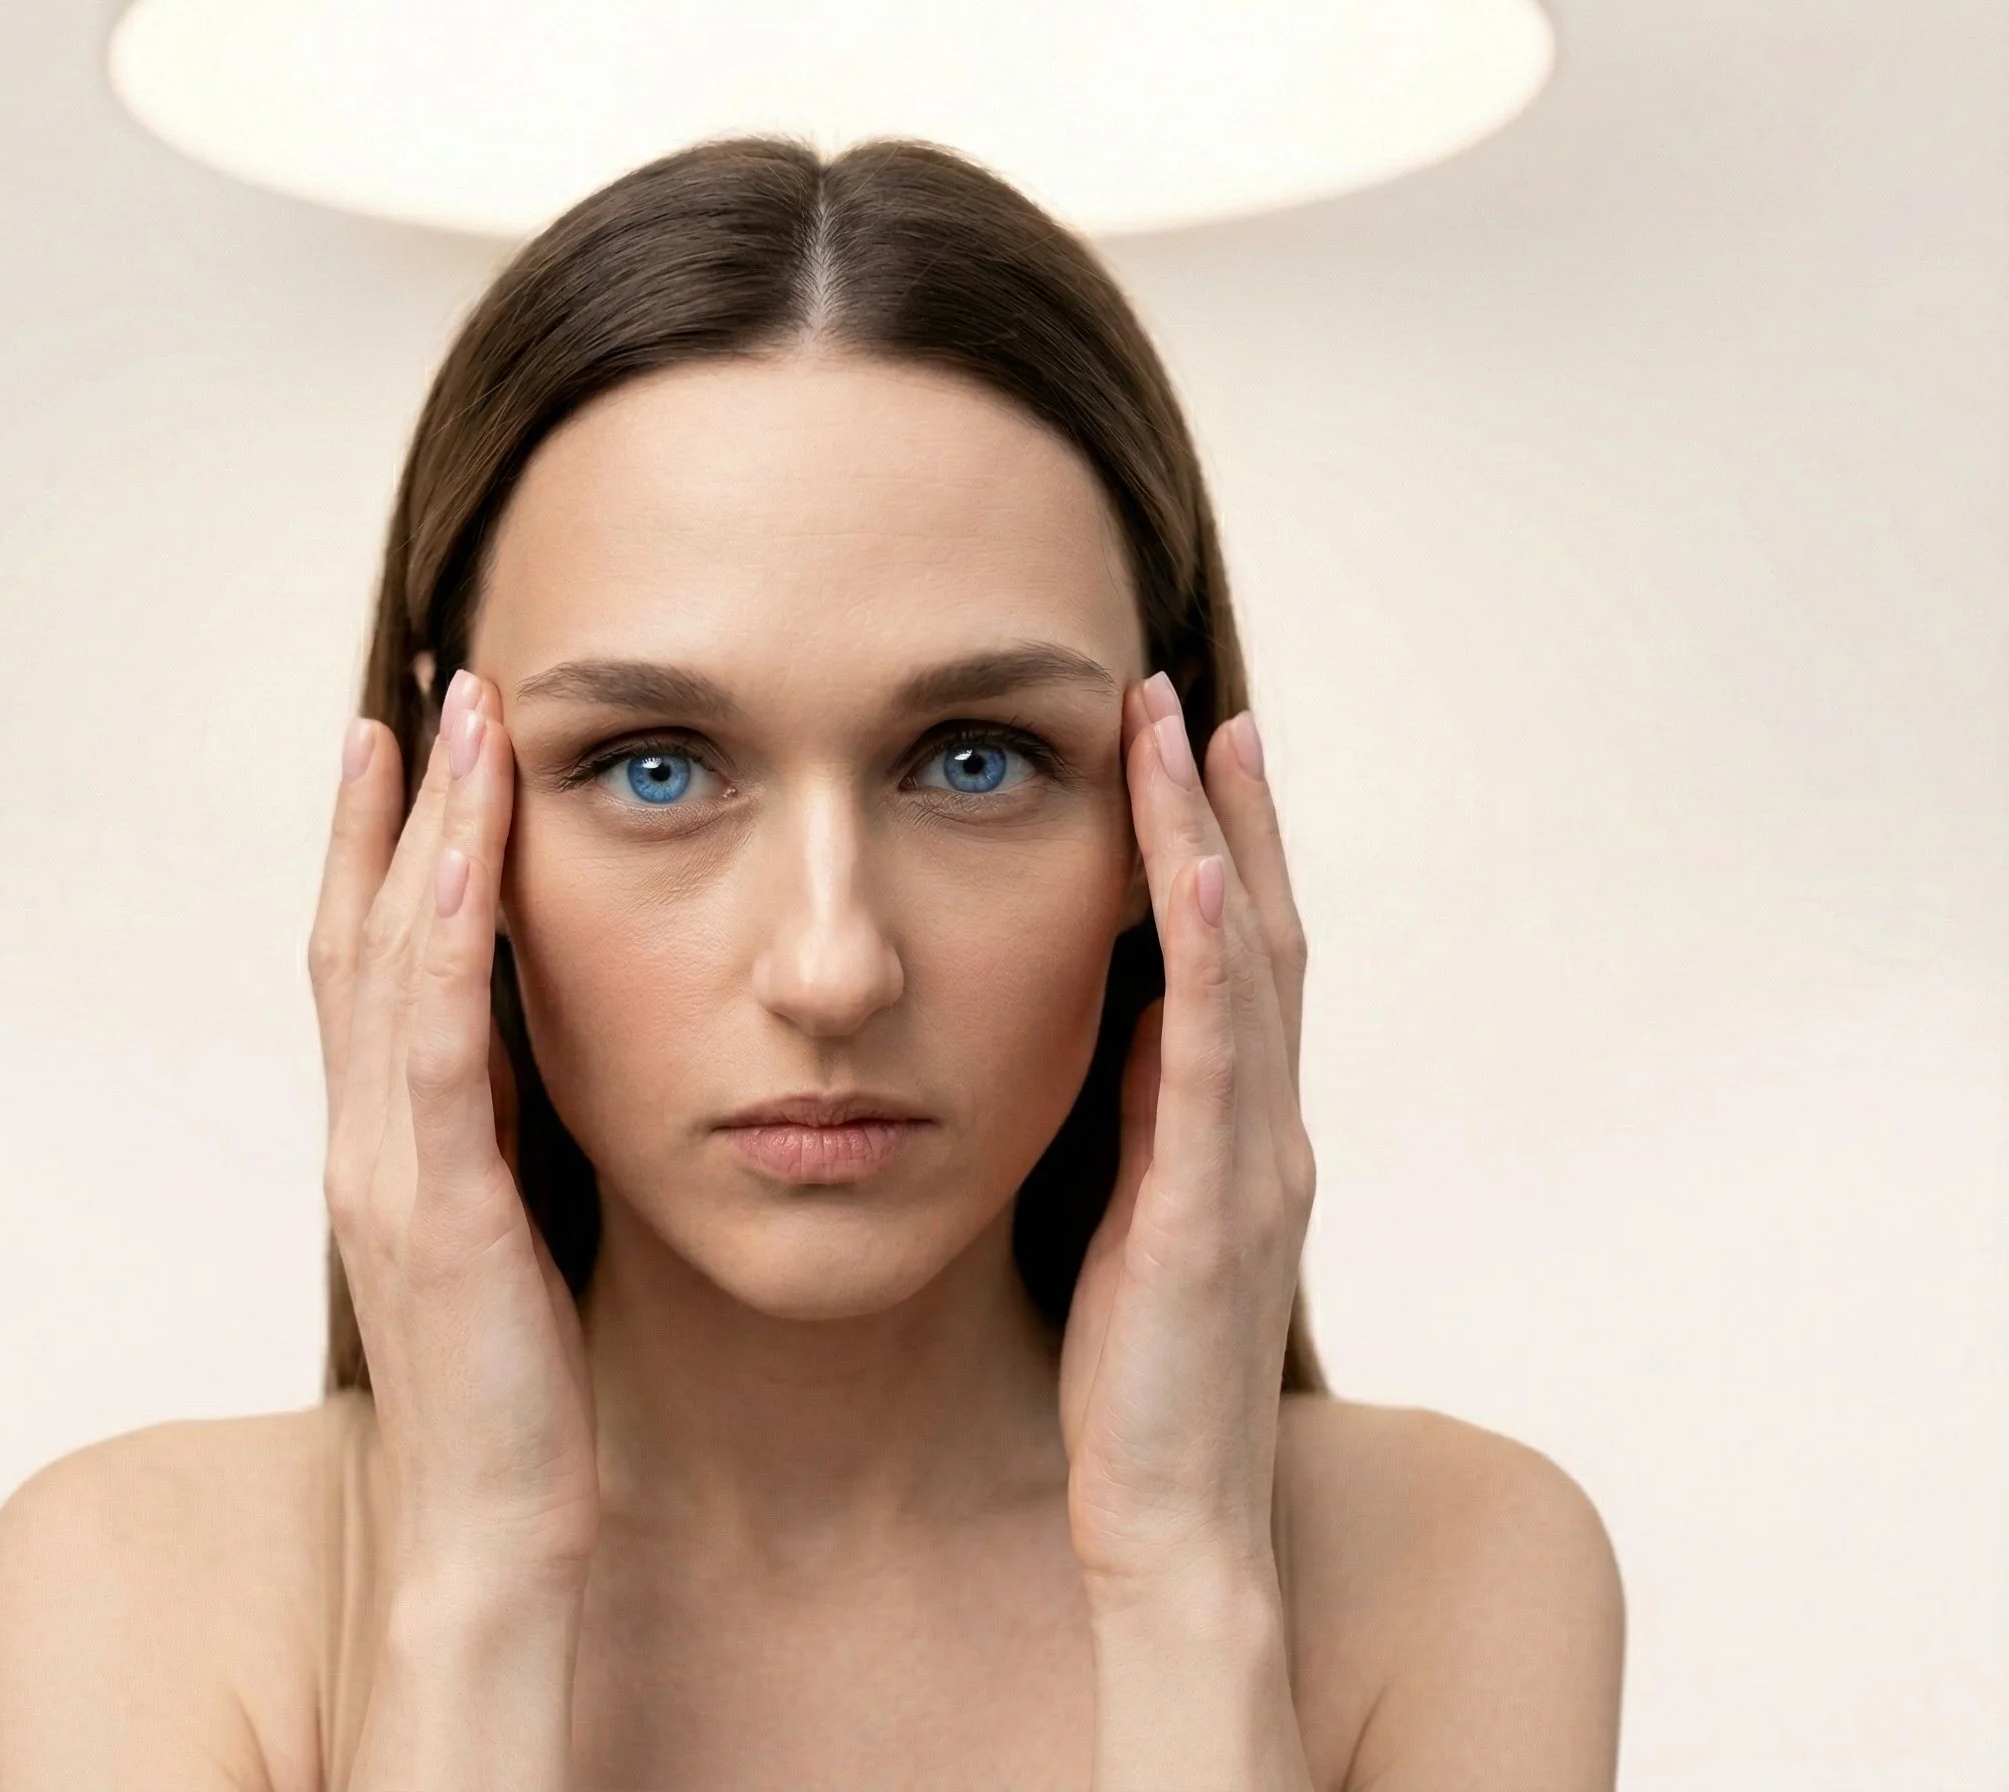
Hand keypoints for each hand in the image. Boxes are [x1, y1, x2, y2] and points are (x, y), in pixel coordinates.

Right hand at [309, 671, 597, 1590]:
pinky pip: (438, 1037)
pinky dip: (446, 926)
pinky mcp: (440, 1208)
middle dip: (388, 808)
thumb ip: (492, 1150)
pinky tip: (473, 843)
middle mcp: (363, 1143)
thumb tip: (531, 1061)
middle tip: (425, 690)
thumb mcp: (502, 1245)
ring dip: (419, 829)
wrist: (492, 1538)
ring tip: (455, 716)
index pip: (365, 969)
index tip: (411, 747)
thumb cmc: (515, 1400)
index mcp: (383, 1150)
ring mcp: (387, 1172)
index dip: (378, 853)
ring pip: (386, 961)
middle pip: (355, 937)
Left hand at [1060, 673, 1315, 1598]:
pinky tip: (1196, 875)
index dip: (1220, 847)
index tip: (1182, 746)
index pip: (1240, 959)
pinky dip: (1216, 958)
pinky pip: (1217, 1059)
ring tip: (1188, 732)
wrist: (1172, 1520)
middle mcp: (1268, 1130)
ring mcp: (1254, 1165)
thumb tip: (1117, 1018)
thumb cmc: (1138, 1381)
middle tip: (1196, 697)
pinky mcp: (1214, 1210)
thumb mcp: (1132, 1220)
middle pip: (1265, 933)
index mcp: (1240, 1133)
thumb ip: (1143, 1121)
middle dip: (1231, 811)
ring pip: (1252, 969)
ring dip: (1220, 843)